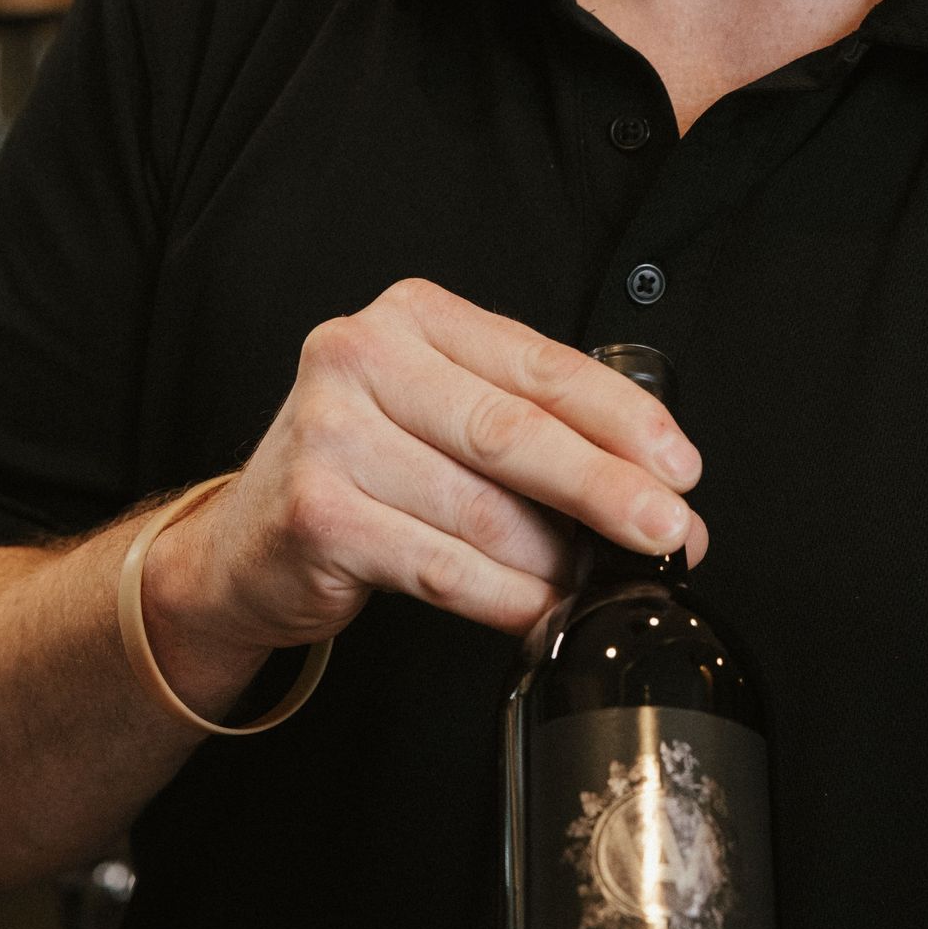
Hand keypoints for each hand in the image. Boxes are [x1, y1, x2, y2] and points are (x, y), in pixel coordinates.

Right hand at [143, 280, 707, 692]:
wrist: (247, 544)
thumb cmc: (365, 472)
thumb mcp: (442, 417)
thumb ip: (533, 432)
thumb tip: (655, 493)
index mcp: (412, 317)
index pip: (540, 365)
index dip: (622, 420)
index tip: (680, 467)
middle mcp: (361, 358)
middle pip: (514, 432)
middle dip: (607, 490)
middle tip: (669, 531)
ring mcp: (330, 434)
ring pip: (483, 509)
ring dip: (556, 560)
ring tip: (595, 583)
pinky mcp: (317, 514)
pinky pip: (442, 567)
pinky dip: (505, 597)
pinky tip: (540, 611)